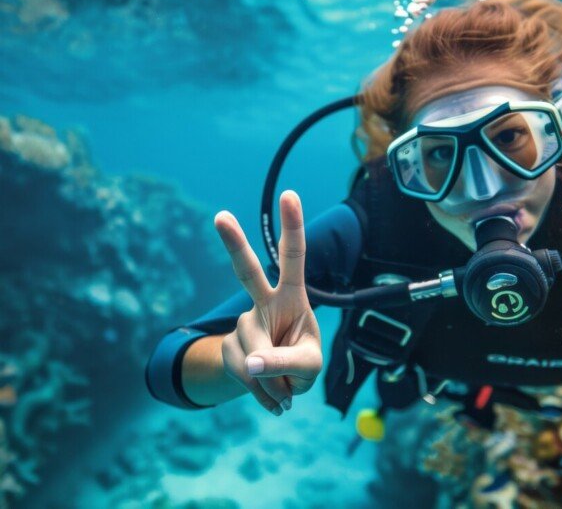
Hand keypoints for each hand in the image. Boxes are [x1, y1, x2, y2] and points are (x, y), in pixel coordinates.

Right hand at [214, 190, 321, 415]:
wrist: (277, 385)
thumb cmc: (302, 363)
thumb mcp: (308, 366)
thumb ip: (284, 362)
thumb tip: (249, 362)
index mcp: (293, 297)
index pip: (293, 257)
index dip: (292, 227)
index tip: (289, 195)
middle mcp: (265, 304)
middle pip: (247, 272)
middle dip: (234, 244)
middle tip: (221, 217)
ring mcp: (243, 326)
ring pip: (254, 353)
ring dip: (274, 380)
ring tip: (287, 389)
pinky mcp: (230, 350)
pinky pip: (245, 376)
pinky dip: (263, 394)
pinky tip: (273, 397)